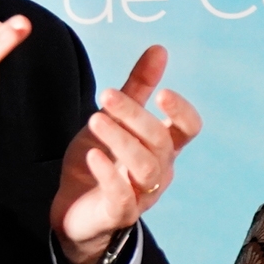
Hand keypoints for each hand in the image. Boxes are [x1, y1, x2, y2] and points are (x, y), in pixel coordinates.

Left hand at [52, 45, 203, 263]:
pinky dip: (109, 175)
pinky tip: (92, 156)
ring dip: (122, 141)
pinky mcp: (118, 214)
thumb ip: (138, 87)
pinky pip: (122, 196)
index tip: (162, 93)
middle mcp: (158, 171)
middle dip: (135, 116)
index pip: (189, 129)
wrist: (74, 212)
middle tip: (107, 96)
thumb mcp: (115, 120)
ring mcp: (141, 195)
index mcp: (162, 147)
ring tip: (95, 120)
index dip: (181, 112)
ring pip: (145, 168)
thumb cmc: (99, 163)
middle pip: (160, 143)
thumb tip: (159, 49)